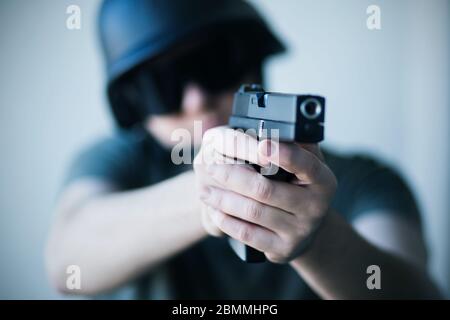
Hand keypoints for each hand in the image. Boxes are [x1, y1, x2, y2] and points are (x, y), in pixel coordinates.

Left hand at [193, 126, 336, 262]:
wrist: (305, 229)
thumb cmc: (298, 186)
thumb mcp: (306, 162)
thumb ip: (295, 144)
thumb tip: (273, 126)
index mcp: (323, 180)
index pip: (305, 164)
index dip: (282, 154)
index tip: (261, 144)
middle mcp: (316, 207)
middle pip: (265, 189)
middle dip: (232, 176)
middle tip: (209, 166)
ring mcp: (300, 231)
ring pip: (253, 211)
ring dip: (223, 199)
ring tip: (204, 189)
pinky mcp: (283, 249)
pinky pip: (248, 234)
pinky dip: (227, 220)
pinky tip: (215, 209)